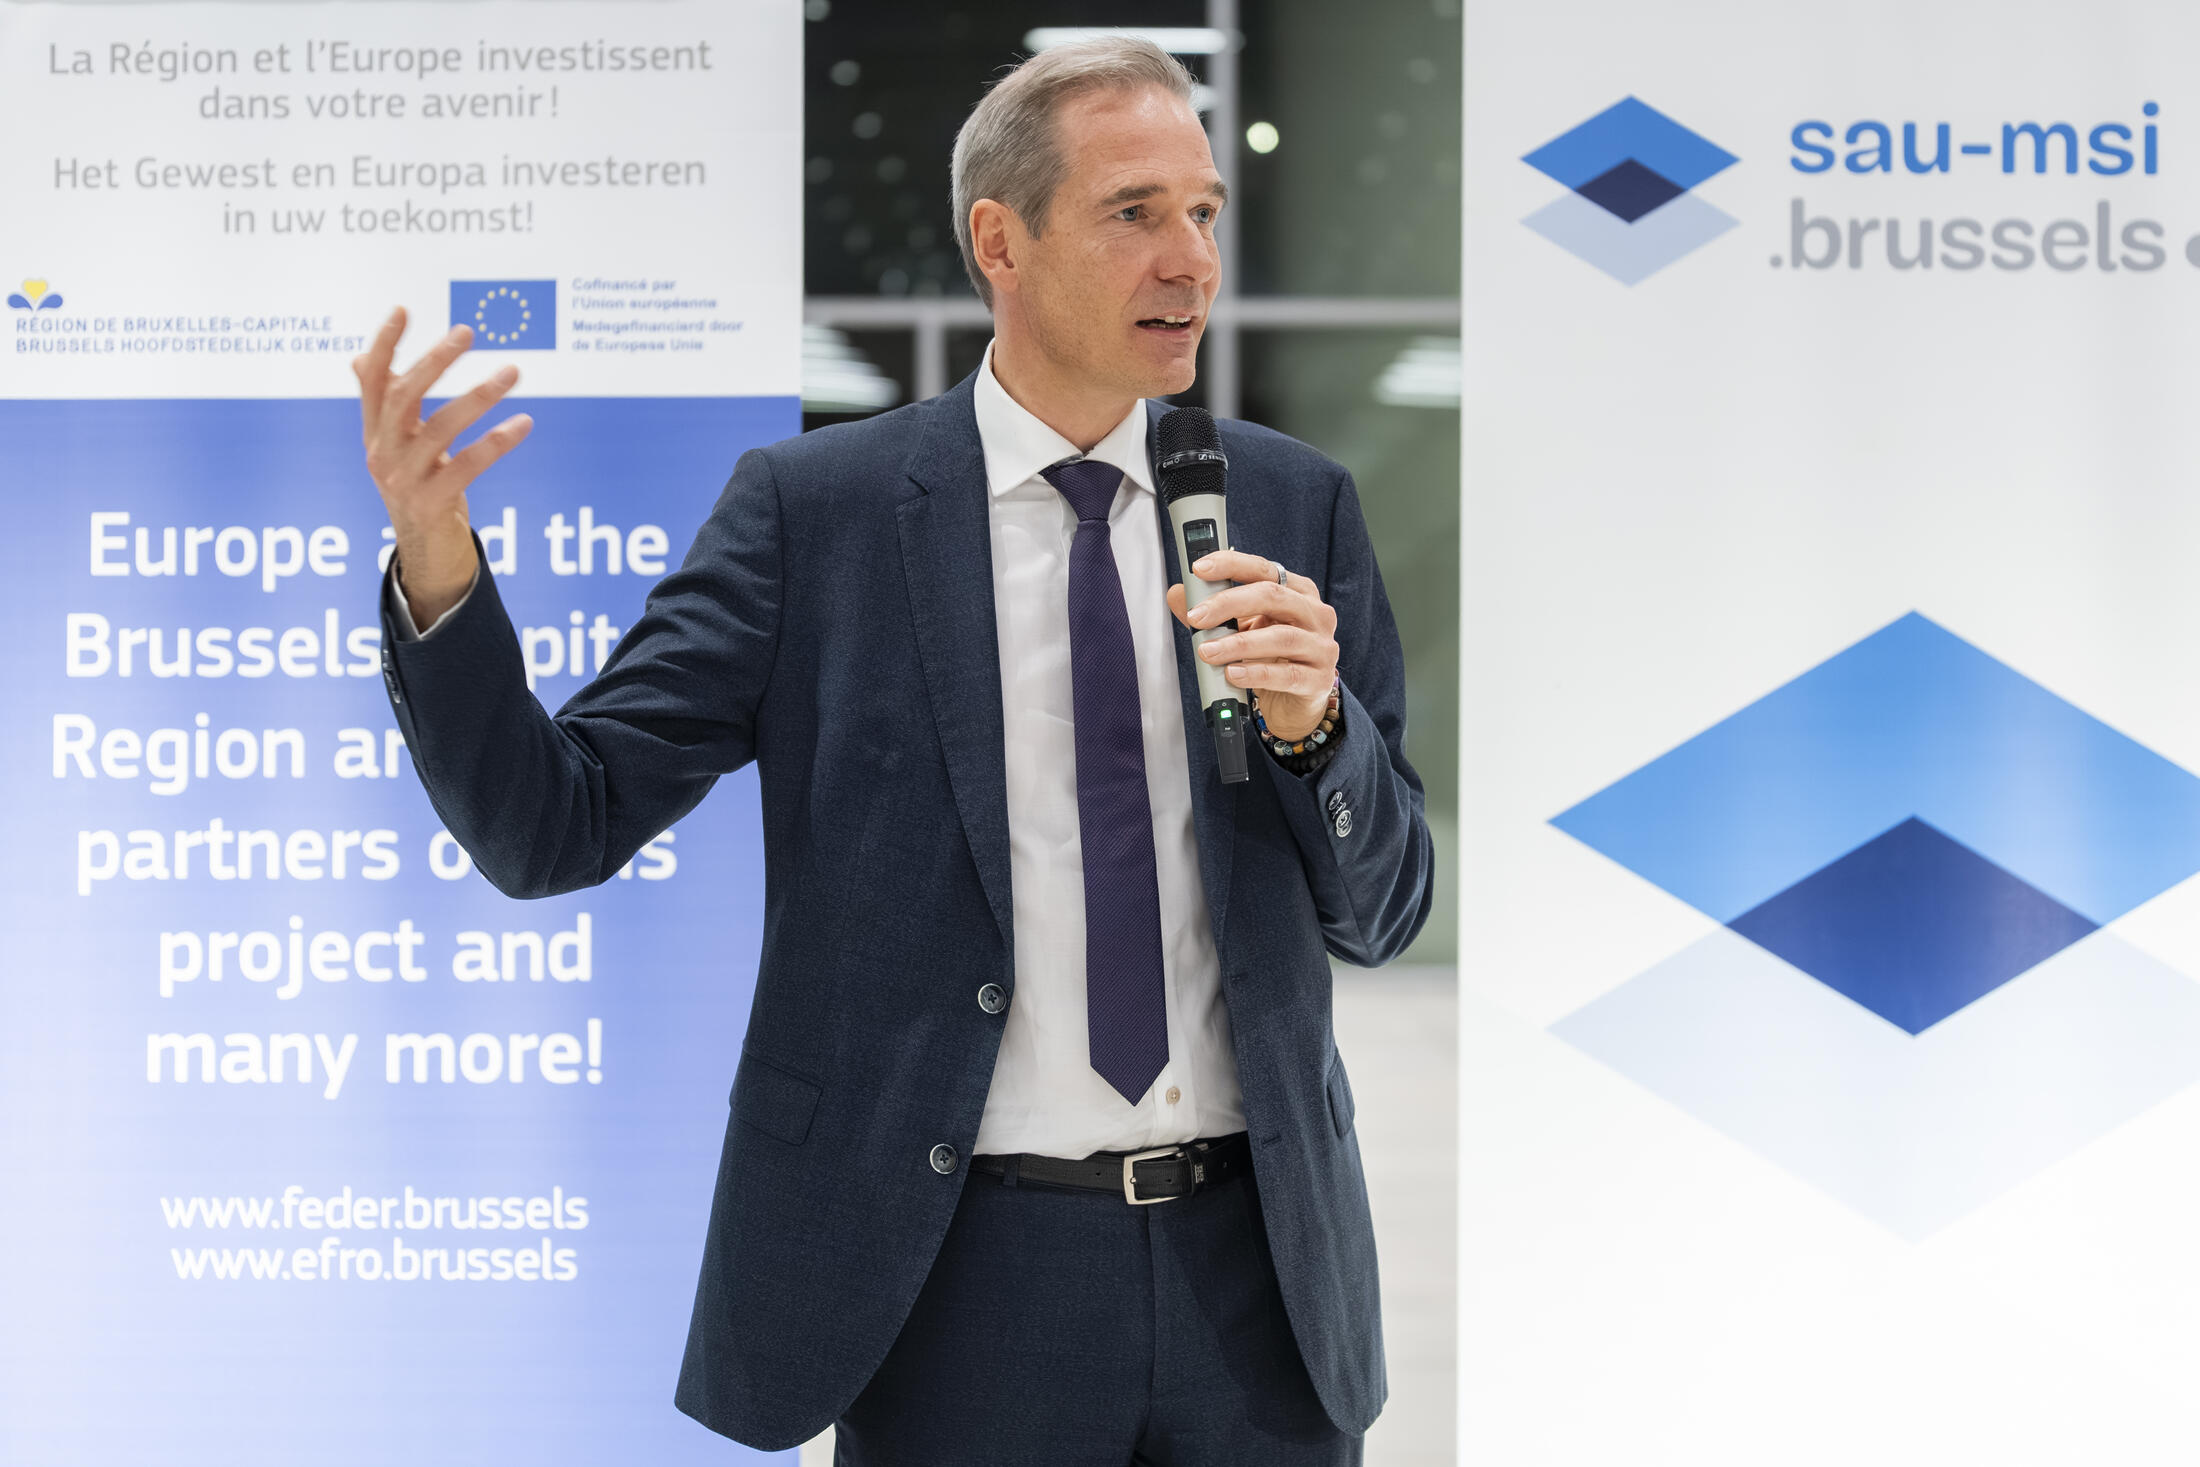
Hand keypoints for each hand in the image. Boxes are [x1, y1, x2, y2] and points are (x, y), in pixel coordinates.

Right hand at [351, 306, 532, 625]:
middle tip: (466, 331)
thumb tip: (360, 359)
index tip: (402, 310)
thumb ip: (385, 406)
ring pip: (440, 429)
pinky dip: (497, 442)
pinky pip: (468, 465)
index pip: (372, 381)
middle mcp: (383, 452)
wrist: (427, 551)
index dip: (384, 346)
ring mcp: (404, 480)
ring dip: (479, 396)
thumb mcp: (398, 446)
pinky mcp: (431, 503)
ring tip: (512, 372)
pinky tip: (523, 423)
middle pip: (403, 397)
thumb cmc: (419, 487)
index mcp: (375, 433)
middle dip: (434, 361)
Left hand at [1165, 550, 1339, 740]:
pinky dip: (1255, 673)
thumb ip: (1213, 613)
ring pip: (1280, 637)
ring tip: (1208, 651)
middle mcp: (1315, 614)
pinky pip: (1286, 674)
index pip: (1264, 569)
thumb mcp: (1242, 629)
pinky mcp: (1318, 680)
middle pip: (1273, 597)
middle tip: (1196, 618)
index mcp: (1298, 592)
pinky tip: (1233, 674)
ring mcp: (1321, 647)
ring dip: (1238, 644)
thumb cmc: (1272, 658)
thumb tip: (1178, 594)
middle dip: (1228, 604)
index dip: (1231, 565)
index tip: (1199, 569)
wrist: (1295, 702)